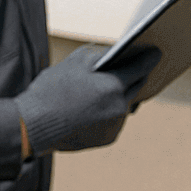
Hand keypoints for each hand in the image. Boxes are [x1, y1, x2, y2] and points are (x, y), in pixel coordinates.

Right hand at [14, 46, 159, 154]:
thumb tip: (117, 52)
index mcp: (114, 85)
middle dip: (138, 75)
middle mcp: (120, 107)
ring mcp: (115, 124)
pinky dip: (110, 111)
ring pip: (126, 104)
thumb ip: (101, 54)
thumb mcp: (74, 62)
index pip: (141, 67)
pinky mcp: (108, 138)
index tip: (157, 52)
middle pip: (137, 87)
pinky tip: (98, 105)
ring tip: (115, 84)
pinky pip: (115, 120)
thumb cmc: (52, 89)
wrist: (33, 125)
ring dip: (121, 95)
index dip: (149, 57)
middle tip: (139, 66)